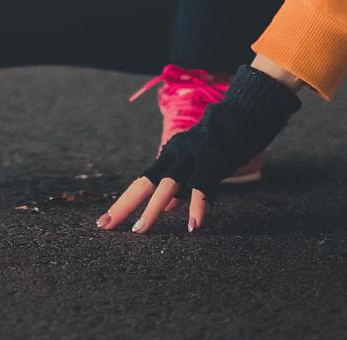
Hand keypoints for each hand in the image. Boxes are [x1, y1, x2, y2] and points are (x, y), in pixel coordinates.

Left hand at [96, 63, 302, 235]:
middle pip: (144, 183)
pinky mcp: (212, 161)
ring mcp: (192, 158)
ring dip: (152, 209)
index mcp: (168, 157)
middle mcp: (174, 156)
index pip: (141, 183)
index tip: (104, 222)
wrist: (242, 116)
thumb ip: (180, 186)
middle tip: (106, 226)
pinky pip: (202, 186)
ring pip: (167, 185)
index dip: (124, 203)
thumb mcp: (194, 165)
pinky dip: (198, 207)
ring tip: (140, 230)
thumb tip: (166, 207)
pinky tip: (194, 227)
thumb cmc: (219, 145)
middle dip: (124, 206)